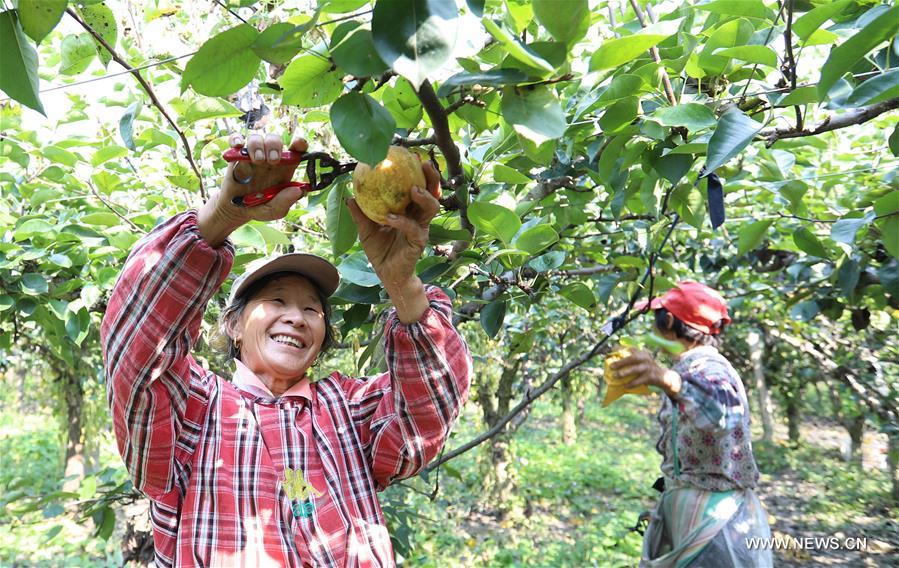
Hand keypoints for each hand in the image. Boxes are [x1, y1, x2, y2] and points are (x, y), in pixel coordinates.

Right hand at [198, 133, 308, 245]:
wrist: (235, 210)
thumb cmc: (259, 206)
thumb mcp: (274, 211)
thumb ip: (285, 202)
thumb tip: (298, 190)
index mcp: (285, 168)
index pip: (295, 150)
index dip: (299, 143)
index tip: (298, 144)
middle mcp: (269, 158)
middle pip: (275, 140)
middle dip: (275, 146)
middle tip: (273, 161)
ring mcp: (252, 155)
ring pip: (256, 138)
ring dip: (257, 145)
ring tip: (257, 161)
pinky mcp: (236, 155)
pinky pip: (235, 139)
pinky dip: (236, 138)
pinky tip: (238, 145)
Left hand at [346, 160, 441, 321]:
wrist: (387, 275)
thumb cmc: (380, 251)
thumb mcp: (366, 230)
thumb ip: (360, 214)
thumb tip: (349, 195)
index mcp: (410, 210)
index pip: (419, 187)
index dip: (420, 172)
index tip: (414, 156)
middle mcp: (419, 217)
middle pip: (433, 193)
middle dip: (432, 178)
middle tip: (424, 164)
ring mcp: (421, 229)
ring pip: (431, 209)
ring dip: (424, 197)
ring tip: (413, 189)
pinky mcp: (418, 243)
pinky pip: (413, 229)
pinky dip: (402, 222)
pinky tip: (390, 217)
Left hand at [609, 349, 681, 396]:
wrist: (665, 378)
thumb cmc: (648, 370)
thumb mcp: (641, 363)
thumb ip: (631, 362)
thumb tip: (614, 365)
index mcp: (642, 354)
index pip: (630, 349)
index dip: (621, 349)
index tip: (612, 349)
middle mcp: (646, 358)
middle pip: (633, 358)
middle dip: (621, 362)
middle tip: (611, 366)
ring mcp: (649, 367)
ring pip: (635, 369)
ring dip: (624, 373)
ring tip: (615, 376)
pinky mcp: (651, 377)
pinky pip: (639, 380)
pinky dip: (632, 383)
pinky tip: (625, 386)